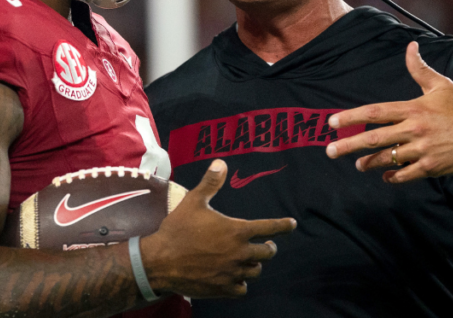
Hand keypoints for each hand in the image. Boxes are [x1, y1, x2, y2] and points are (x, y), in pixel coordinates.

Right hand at [140, 159, 296, 297]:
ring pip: (255, 271)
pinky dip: (241, 284)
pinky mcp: (222, 288)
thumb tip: (221, 162)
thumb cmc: (178, 229)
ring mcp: (232, 272)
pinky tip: (235, 278)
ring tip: (250, 260)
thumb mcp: (194, 202)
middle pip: (267, 253)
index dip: (283, 226)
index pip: (269, 227)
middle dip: (269, 247)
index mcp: (237, 231)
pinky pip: (242, 289)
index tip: (292, 224)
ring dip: (255, 265)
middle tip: (266, 245)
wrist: (160, 261)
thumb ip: (210, 183)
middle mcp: (239, 252)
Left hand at [324, 41, 452, 183]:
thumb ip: (420, 68)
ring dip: (369, 162)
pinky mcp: (431, 167)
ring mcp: (423, 150)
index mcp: (413, 109)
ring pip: (387, 158)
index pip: (375, 112)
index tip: (332, 122)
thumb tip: (410, 46)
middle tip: (330, 150)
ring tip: (358, 164)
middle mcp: (415, 130)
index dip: (351, 117)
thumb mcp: (442, 85)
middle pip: (374, 138)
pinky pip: (405, 174)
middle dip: (349, 145)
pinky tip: (385, 176)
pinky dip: (393, 176)